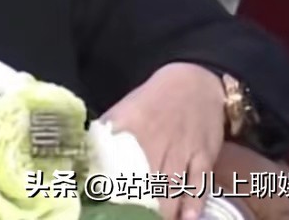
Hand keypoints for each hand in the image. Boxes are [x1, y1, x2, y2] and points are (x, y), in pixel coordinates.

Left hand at [101, 62, 225, 219]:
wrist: (194, 83)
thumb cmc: (152, 101)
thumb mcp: (122, 112)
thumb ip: (105, 136)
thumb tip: (83, 158)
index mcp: (129, 130)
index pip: (115, 163)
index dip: (110, 189)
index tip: (105, 206)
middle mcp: (155, 142)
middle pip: (146, 182)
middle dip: (140, 207)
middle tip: (135, 218)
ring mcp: (182, 151)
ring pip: (172, 187)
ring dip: (165, 211)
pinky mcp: (204, 156)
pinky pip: (200, 182)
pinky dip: (194, 202)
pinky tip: (188, 218)